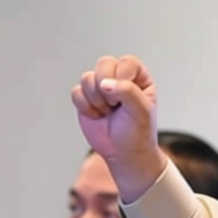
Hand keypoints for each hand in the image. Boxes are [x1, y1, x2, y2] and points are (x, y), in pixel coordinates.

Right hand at [71, 54, 169, 202]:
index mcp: (138, 76)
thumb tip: (104, 83)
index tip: (126, 100)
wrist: (124, 154)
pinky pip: (76, 92)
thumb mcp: (141, 111)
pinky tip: (97, 116)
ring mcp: (100, 87)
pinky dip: (85, 107)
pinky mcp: (85, 98)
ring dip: (96, 100)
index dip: (122, 79)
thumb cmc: (138, 133)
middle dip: (106, 88)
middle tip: (115, 106)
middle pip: (103, 64)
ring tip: (107, 112)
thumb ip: (127, 91)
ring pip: (87, 78)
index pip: (125, 63)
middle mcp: (118, 77)